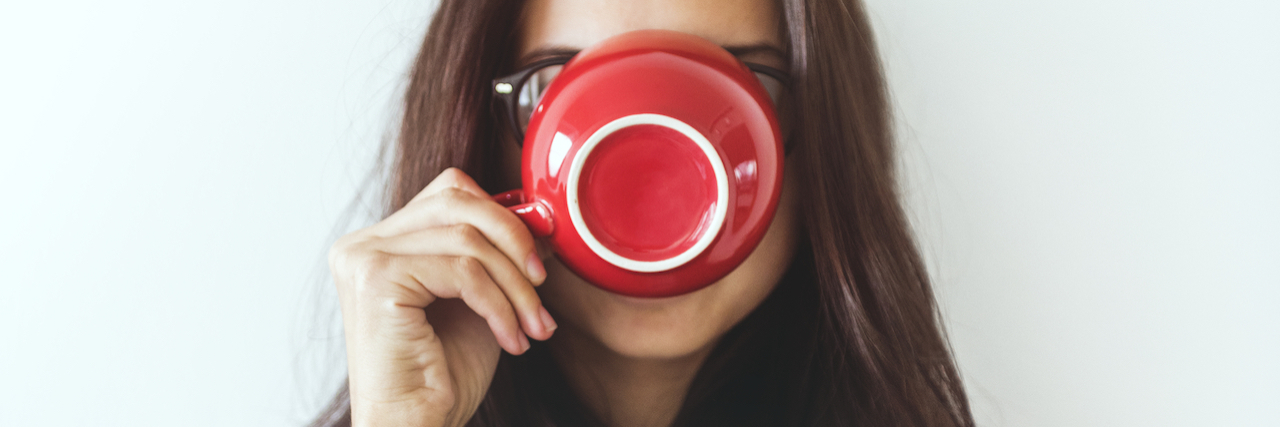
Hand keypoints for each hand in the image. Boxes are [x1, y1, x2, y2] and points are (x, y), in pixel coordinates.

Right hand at [329, 168, 556, 426]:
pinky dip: (500, 305)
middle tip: (542, 284)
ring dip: (515, 286)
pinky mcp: (376, 279)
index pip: (450, 192)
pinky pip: (463, 271)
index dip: (502, 215)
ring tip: (533, 325)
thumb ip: (498, 255)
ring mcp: (364, 258)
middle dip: (514, 239)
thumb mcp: (481, 300)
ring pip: (468, 239)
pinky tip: (511, 339)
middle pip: (457, 199)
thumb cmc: (443, 375)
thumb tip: (540, 218)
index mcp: (381, 243)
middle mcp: (363, 244)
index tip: (537, 259)